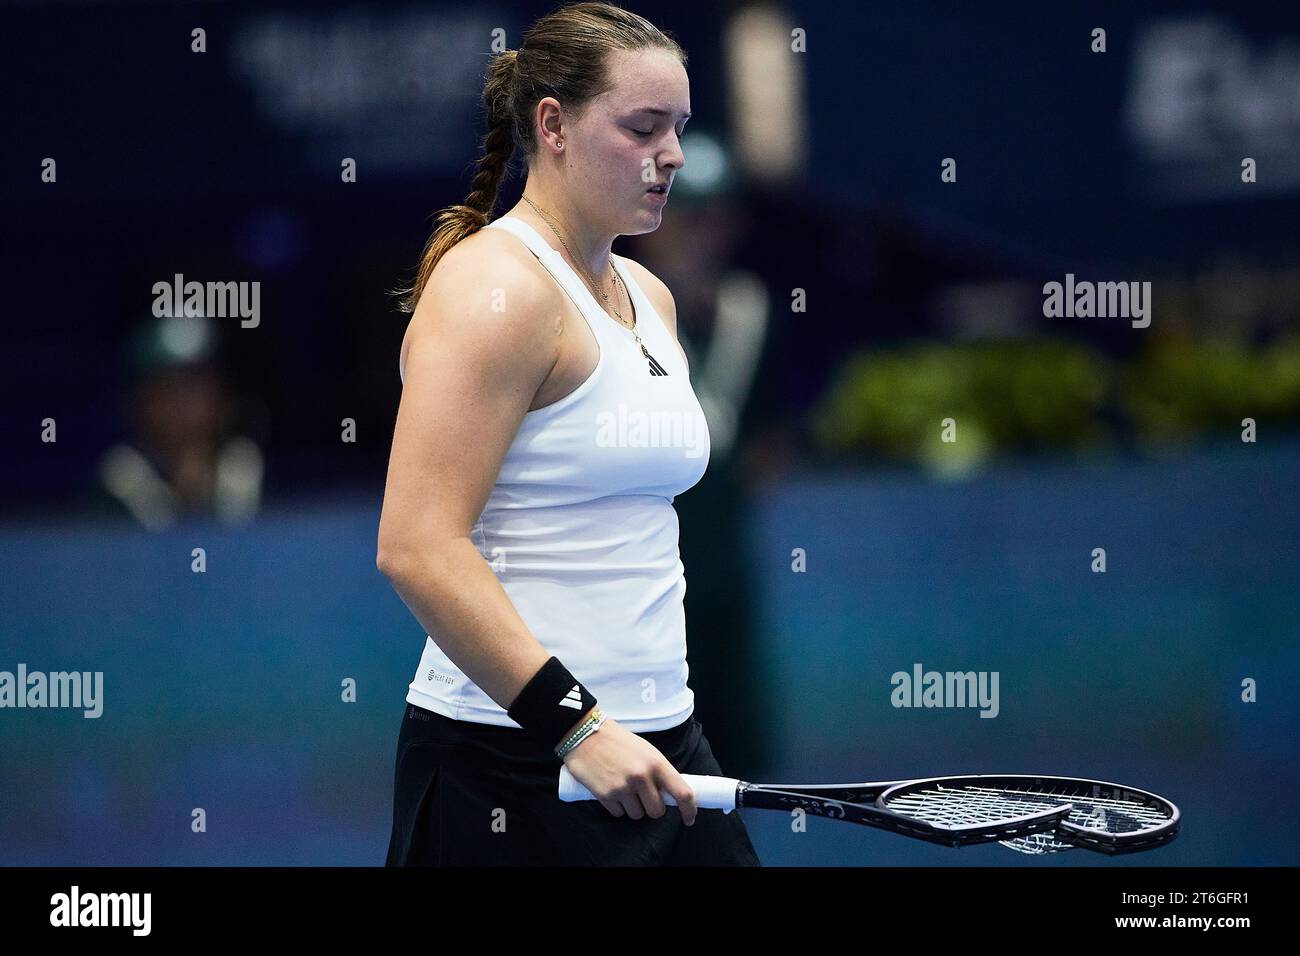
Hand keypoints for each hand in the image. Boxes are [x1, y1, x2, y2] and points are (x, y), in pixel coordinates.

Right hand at [560, 716, 697, 825]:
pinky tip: (610, 789)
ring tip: (623, 788)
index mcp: (656, 763)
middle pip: (657, 812)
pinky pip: (618, 813)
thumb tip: (670, 794)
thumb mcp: (646, 750)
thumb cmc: (618, 741)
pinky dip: (616, 806)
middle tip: (642, 795)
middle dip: (651, 807)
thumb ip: (658, 771)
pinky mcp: (605, 795)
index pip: (682, 793)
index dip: (689, 810)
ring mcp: (623, 787)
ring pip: (637, 814)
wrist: (585, 734)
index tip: (689, 818)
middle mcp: (642, 777)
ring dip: (632, 807)